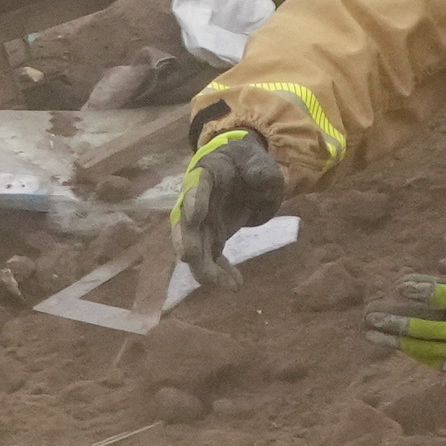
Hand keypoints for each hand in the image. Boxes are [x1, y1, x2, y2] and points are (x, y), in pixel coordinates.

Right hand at [170, 125, 291, 285]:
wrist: (244, 173)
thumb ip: (259, 169)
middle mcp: (197, 201)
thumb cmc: (248, 163)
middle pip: (186, 223)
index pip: (196, 186)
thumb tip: (259, 178)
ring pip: (195, 247)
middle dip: (187, 241)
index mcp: (207, 174)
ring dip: (204, 267)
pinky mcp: (212, 237)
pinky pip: (212, 258)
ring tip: (223, 284)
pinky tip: (235, 285)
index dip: (193, 200)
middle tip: (189, 257)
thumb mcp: (258, 160)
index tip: (194, 216)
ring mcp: (203, 222)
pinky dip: (220, 273)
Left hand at [371, 235, 445, 389]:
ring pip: (426, 347)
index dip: (427, 291)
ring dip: (396, 341)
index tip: (401, 285)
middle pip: (431, 328)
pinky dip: (413, 352)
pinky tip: (391, 344)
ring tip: (370, 333)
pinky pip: (434, 360)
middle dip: (398, 322)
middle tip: (370, 315)